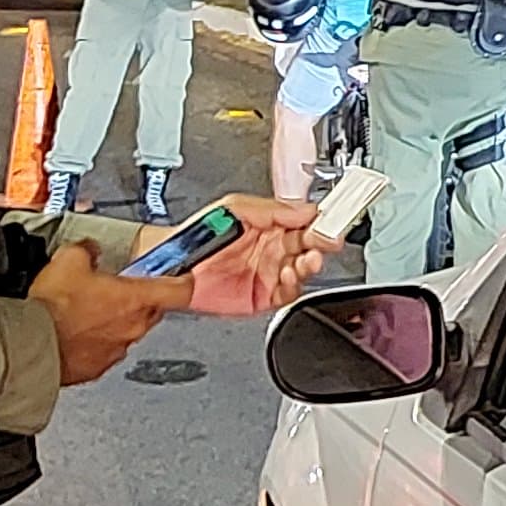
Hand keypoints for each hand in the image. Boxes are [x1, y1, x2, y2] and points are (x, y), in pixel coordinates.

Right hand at [27, 242, 192, 383]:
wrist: (30, 345)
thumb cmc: (53, 307)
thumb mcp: (69, 259)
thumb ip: (88, 250)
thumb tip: (89, 250)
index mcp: (136, 299)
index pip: (181, 291)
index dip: (183, 280)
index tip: (180, 276)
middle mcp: (133, 328)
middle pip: (154, 311)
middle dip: (141, 298)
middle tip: (121, 287)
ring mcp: (117, 351)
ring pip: (128, 331)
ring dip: (115, 320)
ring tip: (88, 310)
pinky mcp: (97, 368)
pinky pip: (105, 351)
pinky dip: (95, 341)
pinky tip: (75, 331)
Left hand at [173, 194, 331, 315]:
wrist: (175, 264)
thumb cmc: (198, 233)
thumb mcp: (236, 208)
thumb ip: (272, 209)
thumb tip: (304, 210)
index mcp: (270, 225)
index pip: (305, 222)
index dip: (320, 222)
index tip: (330, 222)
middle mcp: (272, 249)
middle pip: (310, 247)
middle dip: (321, 244)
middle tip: (324, 242)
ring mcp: (268, 273)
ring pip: (302, 271)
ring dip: (309, 265)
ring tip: (305, 260)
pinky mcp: (261, 297)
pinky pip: (287, 293)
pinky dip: (292, 286)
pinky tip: (286, 275)